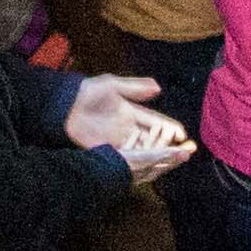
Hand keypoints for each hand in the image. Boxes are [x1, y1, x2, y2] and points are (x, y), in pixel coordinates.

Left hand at [63, 75, 184, 170]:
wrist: (66, 105)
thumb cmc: (89, 91)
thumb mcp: (113, 85)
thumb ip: (135, 87)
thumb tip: (158, 87)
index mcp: (133, 112)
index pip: (156, 122)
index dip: (170, 129)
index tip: (182, 135)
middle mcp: (129, 127)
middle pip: (153, 139)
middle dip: (169, 145)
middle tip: (184, 152)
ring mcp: (119, 139)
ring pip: (143, 149)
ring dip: (156, 154)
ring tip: (171, 161)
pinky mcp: (107, 148)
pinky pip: (127, 156)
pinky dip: (138, 160)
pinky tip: (148, 166)